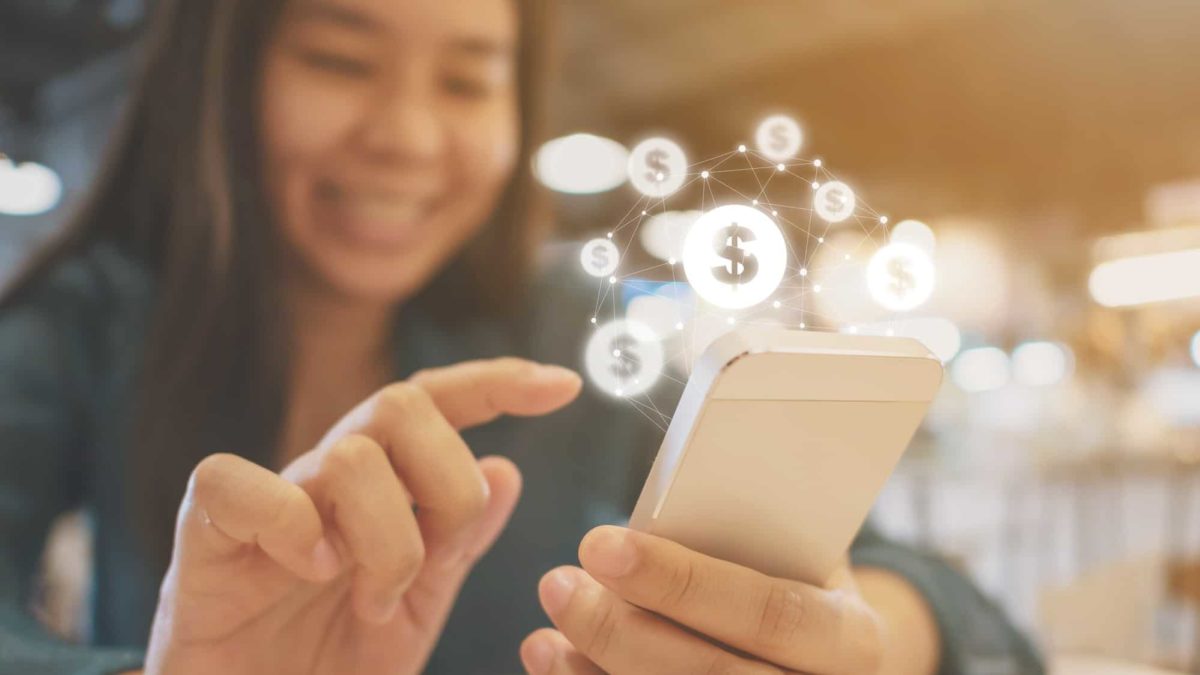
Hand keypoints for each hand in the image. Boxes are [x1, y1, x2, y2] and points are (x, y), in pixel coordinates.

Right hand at [143, 358, 581, 674]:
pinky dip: (289, 524)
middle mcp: (324, 480)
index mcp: (376, 490)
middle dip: (448, 481)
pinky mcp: (204, 539)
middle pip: (400, 405)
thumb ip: (454, 546)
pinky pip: (233, 483)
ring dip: (386, 538)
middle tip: (439, 558)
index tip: (566, 387)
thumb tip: (508, 469)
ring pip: (347, 455)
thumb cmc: (324, 668)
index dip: (496, 383)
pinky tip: (311, 569)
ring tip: (375, 602)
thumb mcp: (413, 611)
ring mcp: (265, 504)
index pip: (434, 405)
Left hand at [521, 527, 936, 674]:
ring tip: (549, 622)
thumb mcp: (792, 550)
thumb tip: (666, 485)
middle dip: (621, 630)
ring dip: (598, 663)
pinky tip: (555, 658)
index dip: (681, 581)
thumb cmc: (792, 580)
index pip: (771, 612)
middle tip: (558, 583)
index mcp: (849, 637)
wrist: (820, 656)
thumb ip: (747, 527)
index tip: (601, 545)